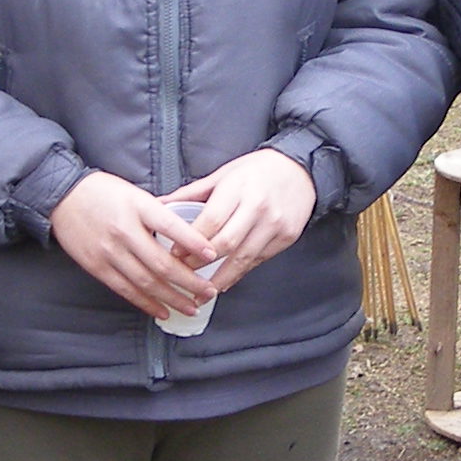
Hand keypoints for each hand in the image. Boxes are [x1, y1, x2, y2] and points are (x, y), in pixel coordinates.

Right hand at [50, 171, 218, 319]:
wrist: (62, 197)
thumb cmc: (103, 192)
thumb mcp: (134, 193)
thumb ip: (158, 213)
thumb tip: (189, 235)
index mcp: (137, 207)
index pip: (171, 226)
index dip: (194, 242)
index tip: (212, 255)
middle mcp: (124, 231)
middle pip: (162, 263)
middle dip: (190, 282)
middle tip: (209, 291)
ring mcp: (109, 252)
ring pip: (147, 282)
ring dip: (173, 298)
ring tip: (192, 307)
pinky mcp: (97, 267)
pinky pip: (126, 290)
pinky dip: (147, 304)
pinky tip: (163, 311)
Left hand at [167, 148, 316, 295]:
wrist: (300, 170)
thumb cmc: (257, 170)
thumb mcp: (224, 174)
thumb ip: (192, 192)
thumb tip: (159, 204)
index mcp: (238, 188)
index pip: (211, 221)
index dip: (191, 241)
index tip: (175, 254)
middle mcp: (258, 207)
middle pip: (225, 243)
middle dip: (201, 263)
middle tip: (183, 274)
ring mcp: (275, 224)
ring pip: (243, 259)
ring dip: (220, 278)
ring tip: (202, 290)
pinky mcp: (286, 238)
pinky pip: (258, 261)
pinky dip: (240, 273)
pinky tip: (225, 281)